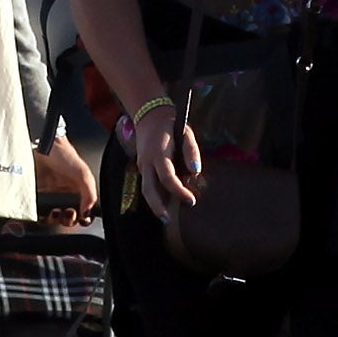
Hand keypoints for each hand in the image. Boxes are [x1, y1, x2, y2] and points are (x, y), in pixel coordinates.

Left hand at [32, 135, 96, 217]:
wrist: (41, 145)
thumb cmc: (62, 154)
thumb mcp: (83, 173)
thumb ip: (90, 194)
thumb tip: (87, 212)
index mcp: (79, 191)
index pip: (84, 211)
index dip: (84, 218)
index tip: (81, 218)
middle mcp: (65, 195)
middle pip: (69, 218)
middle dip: (69, 220)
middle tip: (67, 213)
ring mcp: (50, 196)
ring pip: (53, 218)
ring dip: (55, 220)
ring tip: (54, 212)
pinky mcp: (35, 196)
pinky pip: (38, 212)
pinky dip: (41, 217)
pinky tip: (43, 212)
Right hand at [129, 97, 209, 219]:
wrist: (149, 115)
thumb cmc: (172, 125)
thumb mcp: (186, 133)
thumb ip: (191, 152)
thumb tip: (195, 172)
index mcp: (159, 153)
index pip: (167, 178)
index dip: (179, 191)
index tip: (191, 201)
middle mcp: (147, 162)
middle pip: (149, 189)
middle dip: (157, 206)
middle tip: (168, 221)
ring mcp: (142, 165)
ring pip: (145, 190)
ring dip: (154, 205)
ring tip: (165, 218)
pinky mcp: (142, 168)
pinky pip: (147, 185)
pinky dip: (154, 197)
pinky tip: (164, 206)